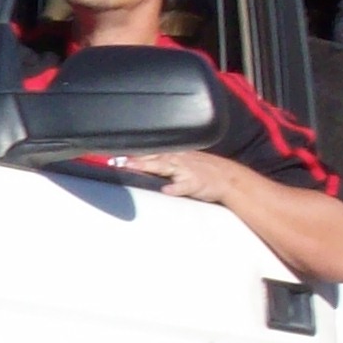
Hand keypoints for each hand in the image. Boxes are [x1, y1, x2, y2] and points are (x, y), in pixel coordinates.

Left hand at [115, 149, 242, 202]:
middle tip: (117, 161)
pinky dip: (175, 187)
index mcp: (174, 155)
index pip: (151, 152)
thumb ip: (162, 164)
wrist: (228, 179)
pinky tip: (166, 190)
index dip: (133, 153)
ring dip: (148, 166)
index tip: (114, 154)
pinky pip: (183, 185)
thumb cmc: (202, 171)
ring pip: (165, 166)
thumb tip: (139, 165)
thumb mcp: (182, 163)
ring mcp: (186, 170)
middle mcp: (178, 159)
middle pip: (153, 156)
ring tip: (131, 167)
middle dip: (135, 158)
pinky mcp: (195, 183)